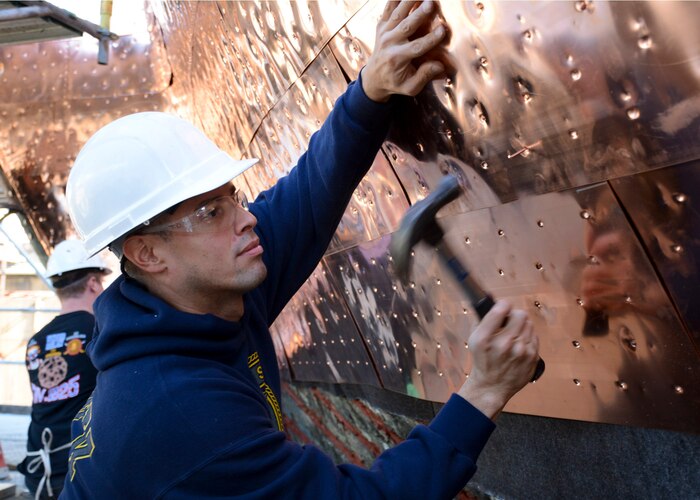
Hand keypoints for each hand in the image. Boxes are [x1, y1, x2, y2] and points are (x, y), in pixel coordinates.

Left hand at [362, 1, 447, 101]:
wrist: (373, 78)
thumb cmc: (395, 82)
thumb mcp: (410, 87)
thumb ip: (424, 76)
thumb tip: (440, 66)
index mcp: (397, 58)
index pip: (417, 47)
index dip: (431, 39)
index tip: (443, 30)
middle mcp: (389, 43)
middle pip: (406, 26)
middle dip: (419, 14)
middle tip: (431, 3)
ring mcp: (384, 32)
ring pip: (398, 13)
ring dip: (409, 1)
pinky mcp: (382, 25)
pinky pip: (388, 8)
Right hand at [457, 301, 539, 419]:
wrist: (492, 386)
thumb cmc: (483, 361)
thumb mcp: (473, 340)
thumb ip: (483, 319)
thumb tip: (493, 302)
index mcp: (485, 338)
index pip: (501, 309)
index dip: (503, 305)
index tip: (502, 307)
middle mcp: (504, 344)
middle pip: (520, 314)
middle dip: (514, 315)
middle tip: (509, 321)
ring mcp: (520, 352)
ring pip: (529, 324)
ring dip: (521, 326)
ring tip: (513, 334)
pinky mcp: (532, 357)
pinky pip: (534, 336)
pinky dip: (527, 337)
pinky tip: (519, 343)